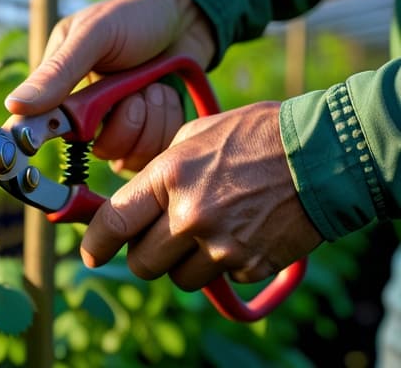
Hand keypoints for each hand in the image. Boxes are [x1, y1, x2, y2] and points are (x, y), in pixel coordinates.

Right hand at [5, 0, 215, 171]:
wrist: (184, 19)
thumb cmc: (133, 19)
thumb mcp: (92, 35)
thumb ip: (57, 72)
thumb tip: (14, 105)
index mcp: (59, 91)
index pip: (37, 128)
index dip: (44, 140)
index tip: (65, 133)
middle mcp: (85, 117)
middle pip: (94, 149)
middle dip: (124, 120)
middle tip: (136, 90)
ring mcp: (117, 129)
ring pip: (126, 154)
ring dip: (151, 117)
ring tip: (154, 88)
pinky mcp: (146, 138)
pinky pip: (154, 153)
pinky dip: (166, 123)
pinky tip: (165, 97)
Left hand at [80, 101, 322, 290]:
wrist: (322, 154)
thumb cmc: (256, 135)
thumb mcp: (195, 136)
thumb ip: (161, 169)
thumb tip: (135, 196)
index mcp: (169, 177)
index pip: (114, 222)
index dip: (95, 244)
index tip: (91, 254)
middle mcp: (189, 216)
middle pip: (141, 263)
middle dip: (144, 255)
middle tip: (157, 240)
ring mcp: (220, 245)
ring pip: (179, 278)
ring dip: (184, 263)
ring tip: (207, 232)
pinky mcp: (249, 265)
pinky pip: (219, 278)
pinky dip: (223, 265)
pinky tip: (239, 234)